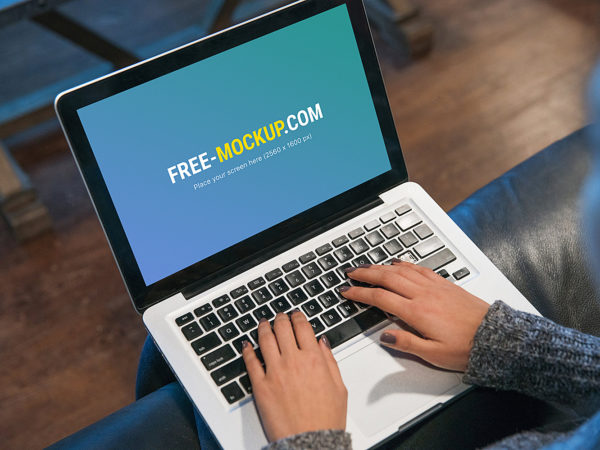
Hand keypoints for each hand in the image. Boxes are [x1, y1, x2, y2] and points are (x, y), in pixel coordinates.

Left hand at [242, 311, 347, 441]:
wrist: (310, 442)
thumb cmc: (326, 419)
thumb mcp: (339, 387)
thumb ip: (330, 361)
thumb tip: (322, 343)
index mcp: (314, 359)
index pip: (302, 327)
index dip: (298, 317)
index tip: (296, 315)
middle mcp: (293, 361)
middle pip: (282, 328)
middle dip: (280, 319)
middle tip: (279, 316)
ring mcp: (274, 372)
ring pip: (265, 340)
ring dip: (263, 328)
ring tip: (263, 324)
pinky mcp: (260, 386)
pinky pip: (251, 362)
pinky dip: (248, 350)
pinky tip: (247, 345)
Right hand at [341, 261, 489, 370]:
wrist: (494, 336)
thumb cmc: (466, 347)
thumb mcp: (432, 354)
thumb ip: (406, 343)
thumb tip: (384, 336)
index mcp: (416, 312)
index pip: (380, 298)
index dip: (360, 294)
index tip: (347, 292)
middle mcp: (423, 295)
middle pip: (387, 278)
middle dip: (365, 274)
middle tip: (350, 272)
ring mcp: (434, 287)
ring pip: (401, 270)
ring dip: (381, 266)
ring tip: (367, 266)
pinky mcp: (444, 284)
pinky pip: (419, 268)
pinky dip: (404, 264)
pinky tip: (398, 263)